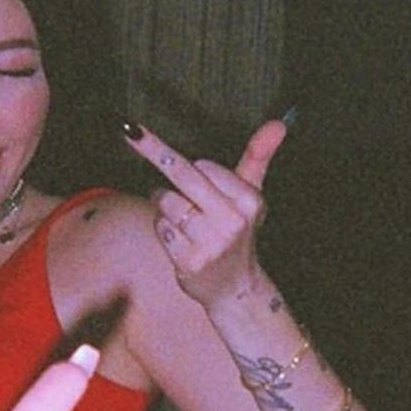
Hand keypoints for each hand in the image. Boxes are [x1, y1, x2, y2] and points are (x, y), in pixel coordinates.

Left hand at [124, 120, 285, 308]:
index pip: (204, 167)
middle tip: (133, 134)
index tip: (194, 171)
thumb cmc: (237, 232)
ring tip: (180, 215)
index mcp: (249, 201)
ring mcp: (210, 244)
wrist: (234, 287)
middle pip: (183, 178)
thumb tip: (277, 123)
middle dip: (154, 153)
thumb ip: (259, 156)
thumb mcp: (252, 195)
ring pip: (167, 203)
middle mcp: (232, 222)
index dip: (193, 168)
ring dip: (164, 204)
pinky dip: (162, 227)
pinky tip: (178, 237)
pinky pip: (161, 228)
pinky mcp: (189, 261)